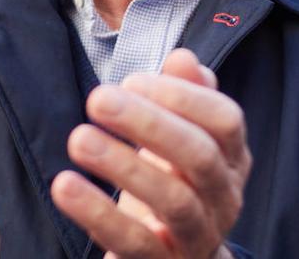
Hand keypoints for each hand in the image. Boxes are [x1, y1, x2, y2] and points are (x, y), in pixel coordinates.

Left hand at [52, 48, 249, 258]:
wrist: (171, 257)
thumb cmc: (173, 181)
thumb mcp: (180, 136)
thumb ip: (183, 95)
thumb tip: (182, 58)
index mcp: (233, 157)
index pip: (226, 120)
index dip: (181, 96)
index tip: (131, 80)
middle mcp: (225, 197)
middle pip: (200, 156)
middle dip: (149, 123)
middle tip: (98, 99)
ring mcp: (199, 236)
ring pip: (174, 201)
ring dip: (123, 166)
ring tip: (78, 139)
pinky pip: (135, 243)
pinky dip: (98, 214)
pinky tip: (65, 185)